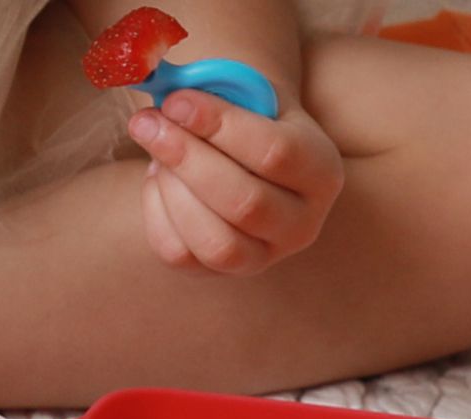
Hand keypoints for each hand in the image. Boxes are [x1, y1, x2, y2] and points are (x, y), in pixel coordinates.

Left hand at [128, 89, 343, 274]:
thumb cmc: (250, 124)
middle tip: (148, 124)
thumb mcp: (251, 100)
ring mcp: (262, 258)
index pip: (275, 153)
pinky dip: (156, 214)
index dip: (220, 127)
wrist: (248, 165)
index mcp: (322, 173)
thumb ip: (220, 92)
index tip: (176, 101)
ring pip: (215, 242)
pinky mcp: (219, 275)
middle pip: (244, 202)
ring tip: (155, 153)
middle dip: (188, 159)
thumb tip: (166, 96)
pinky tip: (157, 180)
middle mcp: (302, 226)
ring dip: (173, 193)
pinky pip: (179, 254)